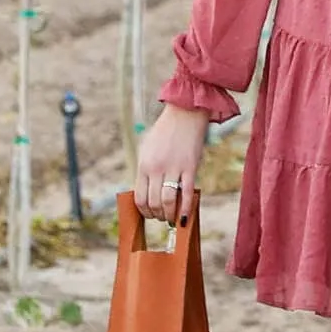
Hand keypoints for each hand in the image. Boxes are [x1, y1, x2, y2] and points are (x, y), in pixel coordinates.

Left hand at [136, 106, 208, 222]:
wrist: (185, 114)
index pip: (140, 197)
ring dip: (169, 215)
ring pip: (168, 201)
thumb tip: (147, 191)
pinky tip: (184, 217)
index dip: (144, 211)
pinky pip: (187, 193)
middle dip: (158, 215)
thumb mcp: (148, 149)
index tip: (150, 214)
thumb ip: (147, 170)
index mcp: (144, 165)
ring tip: (172, 218)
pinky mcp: (190, 167)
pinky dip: (185, 209)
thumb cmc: (166, 132)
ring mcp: (174, 168)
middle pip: (154, 202)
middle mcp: (157, 168)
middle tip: (162, 217)